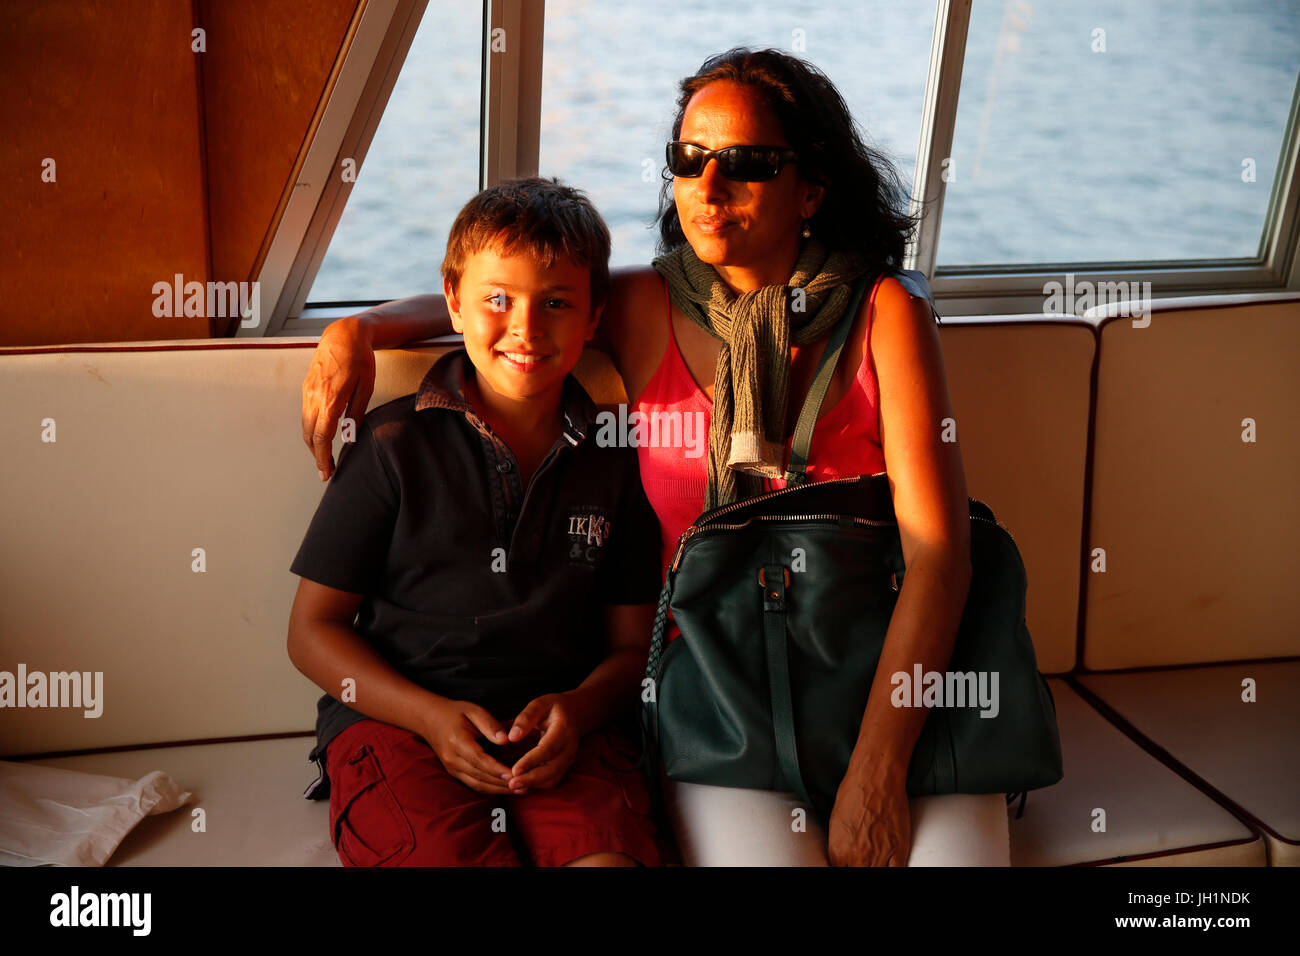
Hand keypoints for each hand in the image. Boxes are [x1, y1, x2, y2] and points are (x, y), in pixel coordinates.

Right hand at [302, 316, 375, 480]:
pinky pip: (305, 414)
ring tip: (325, 456)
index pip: (321, 436)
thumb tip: (349, 437)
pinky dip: (311, 429)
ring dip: (312, 444)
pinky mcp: (306, 387)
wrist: (343, 334)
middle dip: (317, 456)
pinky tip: (321, 435)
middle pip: (309, 435)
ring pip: (305, 426)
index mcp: (331, 398)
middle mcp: (314, 396)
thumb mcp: (366, 387)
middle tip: (327, 471)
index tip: (327, 472)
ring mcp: (307, 391)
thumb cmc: (360, 359)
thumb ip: (356, 413)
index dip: (323, 457)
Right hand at [419, 696, 514, 793]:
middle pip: (479, 776)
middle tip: (524, 785)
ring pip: (477, 784)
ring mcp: (452, 768)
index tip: (514, 774)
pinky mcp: (454, 773)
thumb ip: (489, 724)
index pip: (479, 759)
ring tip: (519, 790)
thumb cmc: (455, 713)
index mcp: (457, 741)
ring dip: (498, 790)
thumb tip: (504, 740)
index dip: (496, 769)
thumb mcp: (473, 710)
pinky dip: (490, 788)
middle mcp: (453, 759)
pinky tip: (505, 788)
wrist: (430, 720)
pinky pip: (473, 784)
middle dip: (502, 783)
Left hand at [502, 694, 581, 791]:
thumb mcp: (540, 704)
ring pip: (553, 778)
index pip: (548, 749)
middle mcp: (569, 747)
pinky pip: (553, 780)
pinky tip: (523, 783)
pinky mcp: (564, 766)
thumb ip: (526, 718)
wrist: (575, 713)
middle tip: (511, 784)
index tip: (514, 770)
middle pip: (552, 769)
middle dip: (531, 779)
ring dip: (534, 784)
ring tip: (513, 785)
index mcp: (563, 729)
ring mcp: (568, 759)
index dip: (531, 761)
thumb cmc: (553, 708)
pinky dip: (538, 785)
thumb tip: (512, 737)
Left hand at [826, 762, 911, 865]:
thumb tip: (842, 859)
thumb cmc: (854, 793)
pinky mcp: (899, 849)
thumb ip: (839, 847)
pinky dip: (892, 870)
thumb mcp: (835, 822)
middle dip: (859, 868)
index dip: (845, 867)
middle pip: (858, 874)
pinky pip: (896, 872)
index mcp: (839, 851)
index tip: (849, 863)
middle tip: (862, 861)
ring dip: (874, 868)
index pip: (838, 872)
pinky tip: (888, 865)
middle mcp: (858, 856)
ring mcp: (879, 855)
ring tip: (873, 861)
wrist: (875, 778)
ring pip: (877, 874)